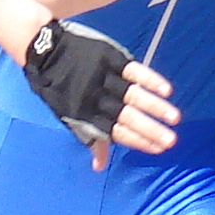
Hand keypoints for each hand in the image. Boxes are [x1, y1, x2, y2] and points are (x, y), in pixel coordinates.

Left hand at [22, 18, 178, 167]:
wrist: (40, 48)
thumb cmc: (56, 86)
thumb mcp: (66, 115)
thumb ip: (88, 138)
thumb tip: (99, 166)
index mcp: (86, 115)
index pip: (116, 132)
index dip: (137, 141)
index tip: (158, 149)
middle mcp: (95, 98)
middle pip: (127, 117)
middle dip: (150, 130)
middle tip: (170, 141)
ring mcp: (103, 76)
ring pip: (133, 95)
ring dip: (155, 107)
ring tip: (174, 118)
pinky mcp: (108, 56)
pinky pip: (133, 70)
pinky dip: (150, 80)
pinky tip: (166, 90)